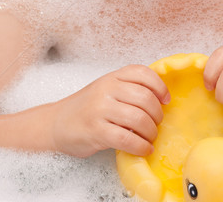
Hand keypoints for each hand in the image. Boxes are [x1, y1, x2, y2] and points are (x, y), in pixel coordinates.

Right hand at [50, 64, 169, 157]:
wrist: (56, 122)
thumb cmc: (87, 107)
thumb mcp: (106, 88)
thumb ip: (128, 87)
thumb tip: (160, 98)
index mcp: (112, 76)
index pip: (143, 73)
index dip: (160, 86)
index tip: (166, 100)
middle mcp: (106, 89)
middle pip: (145, 97)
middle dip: (157, 114)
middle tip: (157, 123)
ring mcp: (100, 109)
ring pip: (138, 118)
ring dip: (151, 132)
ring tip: (150, 137)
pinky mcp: (96, 131)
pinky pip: (127, 139)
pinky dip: (140, 146)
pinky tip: (143, 148)